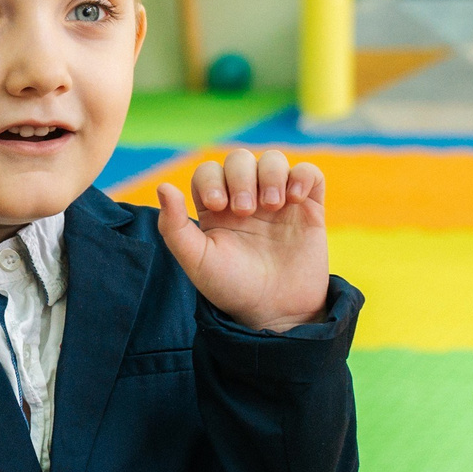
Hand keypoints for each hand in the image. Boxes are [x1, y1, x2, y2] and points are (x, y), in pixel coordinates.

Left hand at [154, 150, 330, 330]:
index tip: (218, 206)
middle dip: (240, 177)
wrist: (275, 312)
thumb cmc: (232, 288)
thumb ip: (174, 226)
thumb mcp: (196, 261)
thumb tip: (163, 186)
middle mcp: (246, 199)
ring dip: (270, 174)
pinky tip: (294, 198)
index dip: (212, 179)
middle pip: (239, 159)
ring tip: (271, 205)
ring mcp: (278, 201)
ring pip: (273, 160)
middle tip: (245, 210)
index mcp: (216, 208)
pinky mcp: (308, 207)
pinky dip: (302, 176)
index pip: (209, 171)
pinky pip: (308, 173)